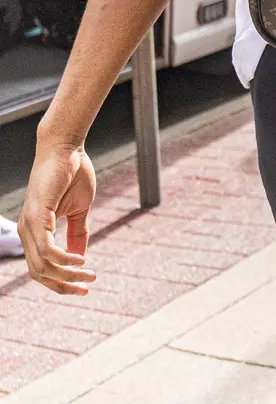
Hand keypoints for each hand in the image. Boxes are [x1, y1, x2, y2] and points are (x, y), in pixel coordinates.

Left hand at [18, 141, 96, 295]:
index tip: (83, 287)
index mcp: (34, 231)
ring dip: (68, 275)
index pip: (41, 268)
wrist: (67, 147)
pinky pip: (47, 249)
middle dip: (63, 285)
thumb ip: (77, 233)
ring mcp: (29, 225)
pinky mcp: (37, 216)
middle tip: (87, 288)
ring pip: (43, 266)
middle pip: (39, 274)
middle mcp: (26, 232)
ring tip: (89, 274)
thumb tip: (79, 257)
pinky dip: (64, 259)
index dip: (61, 281)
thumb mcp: (79, 209)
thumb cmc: (72, 173)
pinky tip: (80, 260)